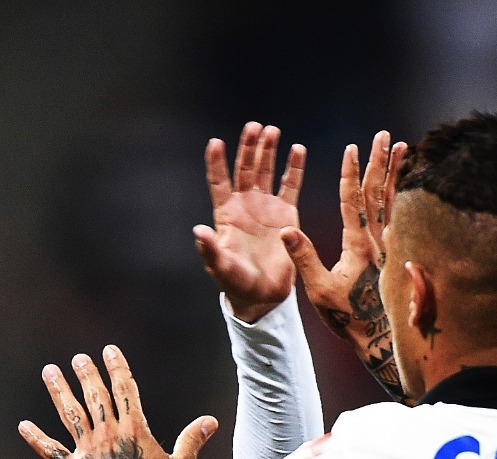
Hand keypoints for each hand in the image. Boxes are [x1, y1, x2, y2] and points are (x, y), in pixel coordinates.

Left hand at [19, 346, 218, 458]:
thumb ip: (192, 440)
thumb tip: (210, 421)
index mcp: (134, 430)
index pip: (125, 390)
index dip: (117, 368)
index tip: (109, 351)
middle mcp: (108, 434)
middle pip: (95, 396)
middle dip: (86, 374)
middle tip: (78, 358)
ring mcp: (86, 451)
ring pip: (70, 414)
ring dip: (59, 391)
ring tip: (49, 372)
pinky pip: (49, 451)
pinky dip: (35, 438)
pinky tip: (22, 425)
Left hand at [194, 123, 306, 322]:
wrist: (263, 293)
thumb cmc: (237, 283)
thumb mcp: (220, 268)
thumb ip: (210, 250)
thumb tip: (198, 231)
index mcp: (226, 215)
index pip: (218, 182)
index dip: (216, 163)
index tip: (215, 142)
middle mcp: (245, 205)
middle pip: (245, 169)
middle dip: (248, 148)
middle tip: (254, 126)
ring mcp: (266, 207)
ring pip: (266, 171)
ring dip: (267, 150)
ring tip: (271, 130)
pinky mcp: (286, 213)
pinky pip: (291, 185)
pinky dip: (294, 167)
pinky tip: (297, 148)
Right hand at [280, 131, 409, 399]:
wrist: (379, 337)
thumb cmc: (347, 316)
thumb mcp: (319, 290)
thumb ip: (304, 257)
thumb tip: (285, 229)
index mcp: (356, 246)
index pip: (352, 201)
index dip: (350, 173)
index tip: (351, 149)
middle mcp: (378, 240)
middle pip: (378, 192)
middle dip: (378, 161)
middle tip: (382, 136)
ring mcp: (391, 245)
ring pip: (394, 200)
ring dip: (397, 171)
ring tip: (402, 146)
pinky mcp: (398, 252)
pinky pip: (402, 215)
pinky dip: (405, 193)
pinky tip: (409, 181)